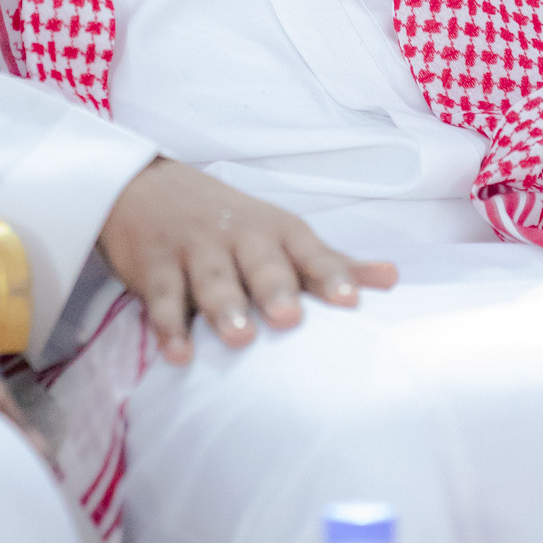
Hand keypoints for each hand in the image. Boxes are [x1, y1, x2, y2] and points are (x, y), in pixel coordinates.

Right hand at [99, 158, 397, 362]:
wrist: (148, 187)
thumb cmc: (232, 224)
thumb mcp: (282, 236)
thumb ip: (331, 263)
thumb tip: (393, 279)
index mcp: (278, 232)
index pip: (310, 253)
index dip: (331, 276)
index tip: (351, 301)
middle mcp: (240, 237)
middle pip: (261, 263)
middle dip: (275, 289)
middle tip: (290, 318)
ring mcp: (195, 250)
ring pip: (212, 279)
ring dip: (226, 307)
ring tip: (240, 338)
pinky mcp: (154, 267)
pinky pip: (162, 298)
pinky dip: (168, 326)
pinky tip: (179, 355)